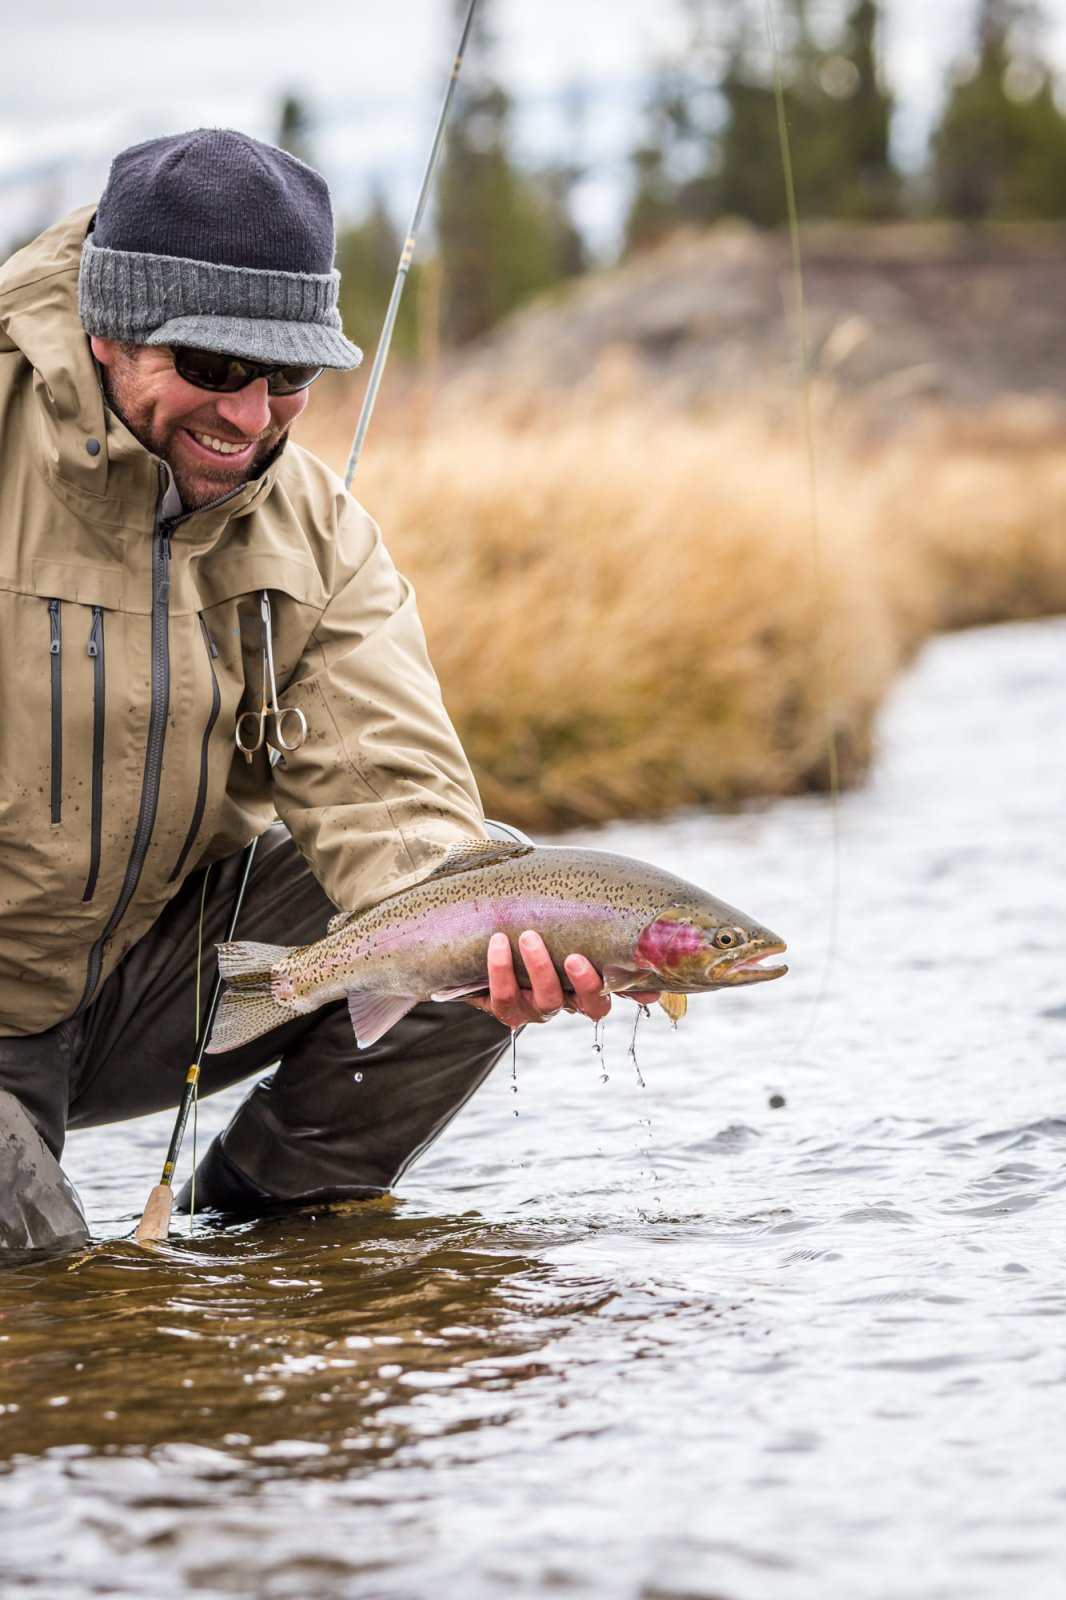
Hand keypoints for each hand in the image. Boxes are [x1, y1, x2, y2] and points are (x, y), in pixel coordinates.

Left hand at [466, 930, 659, 1029]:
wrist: (482, 943)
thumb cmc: (536, 931)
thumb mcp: (564, 930)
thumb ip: (597, 933)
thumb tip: (641, 934)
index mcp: (584, 987)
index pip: (613, 994)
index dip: (625, 990)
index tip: (627, 969)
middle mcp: (564, 1002)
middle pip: (586, 1005)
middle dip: (583, 982)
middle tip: (574, 956)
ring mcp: (533, 1008)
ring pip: (544, 1001)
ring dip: (539, 969)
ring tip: (528, 936)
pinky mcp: (502, 1006)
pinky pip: (503, 996)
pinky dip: (500, 969)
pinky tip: (497, 942)